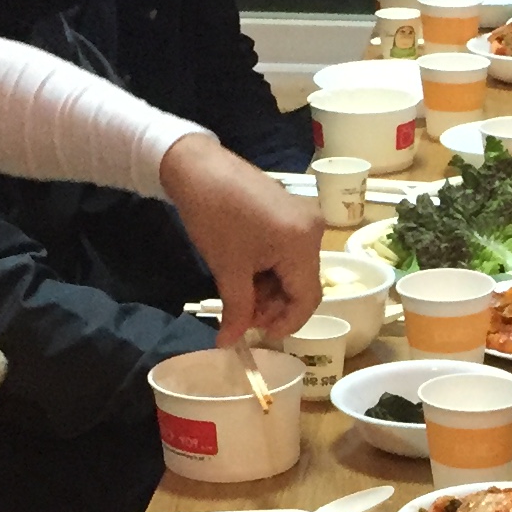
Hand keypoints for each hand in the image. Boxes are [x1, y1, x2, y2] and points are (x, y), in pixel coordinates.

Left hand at [159, 132, 321, 343]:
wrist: (198, 168)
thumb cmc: (213, 217)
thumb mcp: (227, 269)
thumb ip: (237, 310)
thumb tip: (229, 343)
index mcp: (302, 244)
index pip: (307, 299)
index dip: (285, 323)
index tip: (258, 334)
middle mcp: (314, 230)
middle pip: (303, 286)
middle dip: (275, 306)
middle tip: (243, 315)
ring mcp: (305, 219)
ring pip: (296, 271)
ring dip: (271, 289)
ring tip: (240, 293)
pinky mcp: (293, 212)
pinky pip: (291, 252)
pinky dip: (272, 269)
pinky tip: (247, 272)